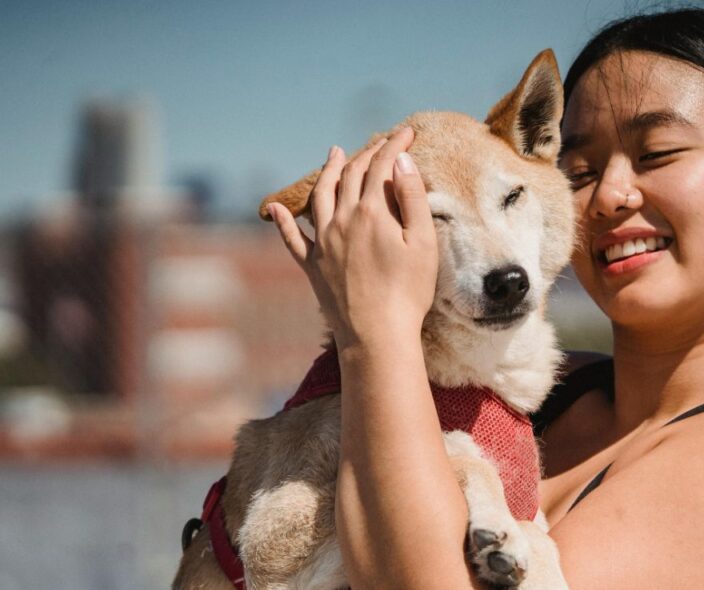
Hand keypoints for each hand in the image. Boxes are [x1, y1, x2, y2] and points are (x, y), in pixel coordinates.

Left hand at [266, 127, 437, 348]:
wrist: (377, 335)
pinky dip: (283, 220)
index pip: (382, 166)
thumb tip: (401, 162)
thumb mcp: (422, 243)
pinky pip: (292, 238)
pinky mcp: (313, 266)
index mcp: (372, 212)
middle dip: (367, 153)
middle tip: (380, 143)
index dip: (395, 145)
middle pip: (351, 175)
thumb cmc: (408, 292)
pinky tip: (274, 208)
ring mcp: (323, 243)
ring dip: (328, 171)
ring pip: (320, 195)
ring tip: (334, 154)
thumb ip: (412, 198)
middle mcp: (341, 220)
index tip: (407, 133)